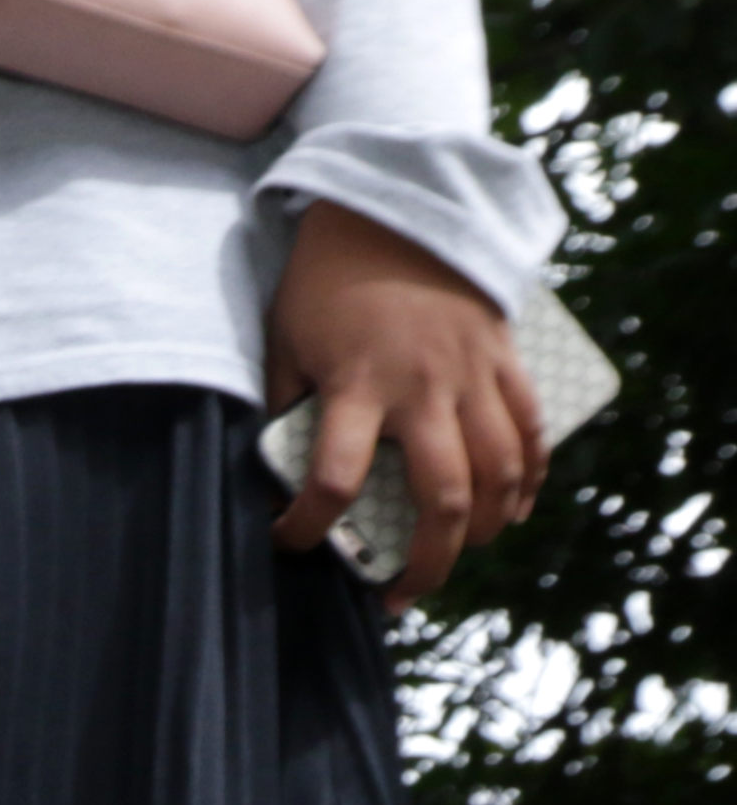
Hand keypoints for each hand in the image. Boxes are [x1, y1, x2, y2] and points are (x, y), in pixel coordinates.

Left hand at [268, 201, 541, 609]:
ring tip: (458, 558)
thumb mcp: (283, 342)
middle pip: (444, 496)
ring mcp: (472, 374)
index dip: (308, 525)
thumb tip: (272, 472)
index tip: (288, 541)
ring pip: (500, 471)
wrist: (394, 210)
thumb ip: (283, 407)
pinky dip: (528, 477)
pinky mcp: (505, 359)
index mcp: (358, 386)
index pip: (333, 480)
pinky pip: (531, 430)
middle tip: (400, 594)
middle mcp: (423, 388)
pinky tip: (513, 511)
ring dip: (486, 529)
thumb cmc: (325, 282)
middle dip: (427, 560)